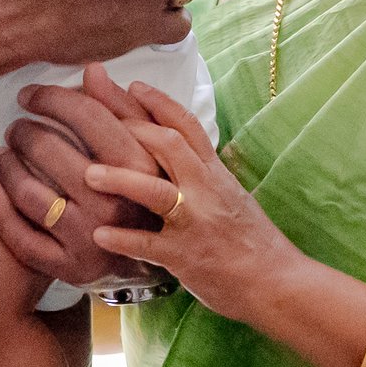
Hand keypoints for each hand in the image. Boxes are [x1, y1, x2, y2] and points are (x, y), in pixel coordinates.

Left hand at [0, 65, 168, 284]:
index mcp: (138, 165)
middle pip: (51, 151)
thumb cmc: (151, 189)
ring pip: (31, 195)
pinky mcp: (71, 268)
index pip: (87, 115)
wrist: (165, 258)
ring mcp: (90, 238)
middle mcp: (114, 202)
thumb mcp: (151, 147)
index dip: (52, 98)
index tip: (29, 95)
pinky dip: (1, 214)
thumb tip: (91, 70)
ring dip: (6, 168)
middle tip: (14, 128)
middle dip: (23, 132)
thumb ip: (123, 109)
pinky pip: (23, 241)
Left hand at [85, 81, 301, 327]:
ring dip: (121, 179)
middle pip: (168, 145)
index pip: (187, 125)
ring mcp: (195, 223)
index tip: (132, 84)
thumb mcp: (230, 196)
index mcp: (215, 173)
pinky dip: (124, 239)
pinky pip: (150, 246)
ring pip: (157, 192)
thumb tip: (177, 153)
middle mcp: (206, 190)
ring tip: (89, 172)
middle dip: (130, 125)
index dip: (159, 102)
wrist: (276, 282)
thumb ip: (203, 174)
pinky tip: (99, 234)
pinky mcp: (185, 257)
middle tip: (93, 113)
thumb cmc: (252, 241)